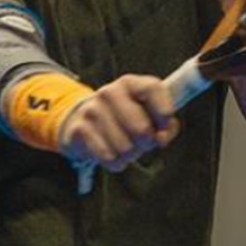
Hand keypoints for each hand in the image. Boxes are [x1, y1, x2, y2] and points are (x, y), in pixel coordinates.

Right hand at [59, 75, 180, 171]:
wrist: (82, 121)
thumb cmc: (125, 119)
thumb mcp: (148, 115)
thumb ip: (166, 125)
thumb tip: (161, 138)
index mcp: (130, 84)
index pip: (152, 89)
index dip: (164, 111)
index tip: (164, 126)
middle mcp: (110, 92)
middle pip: (142, 129)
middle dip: (147, 143)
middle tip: (142, 141)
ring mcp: (92, 110)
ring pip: (126, 148)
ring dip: (130, 154)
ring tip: (125, 146)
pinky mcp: (79, 130)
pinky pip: (109, 157)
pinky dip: (115, 162)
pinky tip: (111, 152)